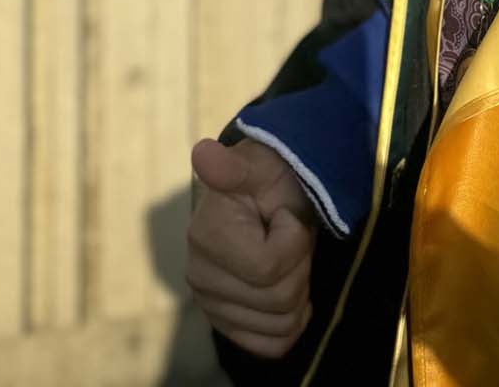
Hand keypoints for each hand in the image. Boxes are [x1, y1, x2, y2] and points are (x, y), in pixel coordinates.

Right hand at [187, 137, 318, 358]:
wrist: (266, 195)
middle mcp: (199, 276)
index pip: (269, 268)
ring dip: (298, 290)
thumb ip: (232, 166)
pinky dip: (290, 324)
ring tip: (287, 257)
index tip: (283, 215)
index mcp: (205, 236)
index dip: (293, 240)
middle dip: (299, 265)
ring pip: (281, 324)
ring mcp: (210, 304)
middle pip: (279, 299)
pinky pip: (270, 345)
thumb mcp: (259, 167)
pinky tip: (289, 289)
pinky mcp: (225, 323)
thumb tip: (203, 153)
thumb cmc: (269, 178)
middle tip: (289, 236)